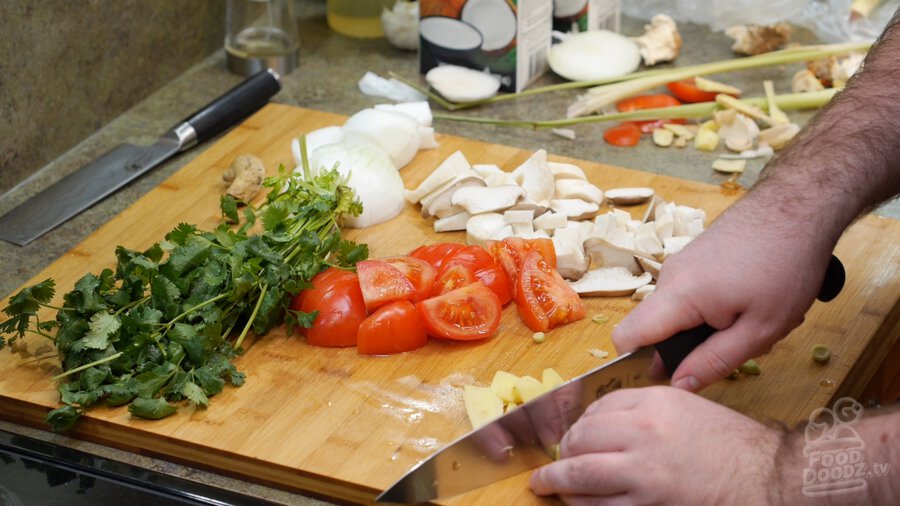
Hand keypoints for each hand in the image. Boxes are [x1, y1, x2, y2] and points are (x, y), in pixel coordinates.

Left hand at [529, 386, 782, 504]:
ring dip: (559, 482)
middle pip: (581, 439)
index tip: (572, 436)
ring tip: (548, 486)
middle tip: (554, 463)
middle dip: (562, 453)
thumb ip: (643, 410)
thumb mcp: (687, 408)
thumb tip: (602, 425)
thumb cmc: (732, 445)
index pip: (596, 410)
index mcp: (653, 404)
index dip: (579, 425)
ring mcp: (644, 473)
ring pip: (581, 476)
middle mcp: (643, 433)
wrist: (769, 478)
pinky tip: (577, 505)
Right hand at [611, 204, 834, 390]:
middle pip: (655, 329)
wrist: (798, 205)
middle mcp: (670, 278)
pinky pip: (690, 296)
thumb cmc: (786, 266)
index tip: (671, 377)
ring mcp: (681, 265)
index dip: (636, 364)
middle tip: (737, 348)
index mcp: (678, 297)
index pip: (626, 337)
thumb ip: (714, 361)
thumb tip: (678, 386)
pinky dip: (714, 309)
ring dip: (707, 329)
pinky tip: (751, 302)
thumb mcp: (760, 329)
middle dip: (688, 349)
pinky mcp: (695, 259)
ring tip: (752, 321)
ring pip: (678, 314)